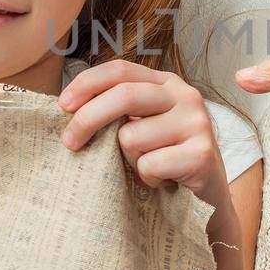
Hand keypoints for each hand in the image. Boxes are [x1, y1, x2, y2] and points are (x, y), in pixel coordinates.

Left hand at [58, 60, 231, 214]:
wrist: (207, 199)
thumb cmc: (165, 159)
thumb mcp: (142, 125)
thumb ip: (118, 110)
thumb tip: (68, 107)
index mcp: (167, 83)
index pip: (121, 70)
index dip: (87, 84)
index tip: (62, 105)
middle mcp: (185, 96)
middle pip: (124, 95)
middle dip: (88, 118)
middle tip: (70, 142)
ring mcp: (197, 123)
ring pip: (131, 137)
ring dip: (128, 160)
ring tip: (148, 167)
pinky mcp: (201, 154)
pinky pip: (148, 165)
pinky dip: (147, 179)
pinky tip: (163, 180)